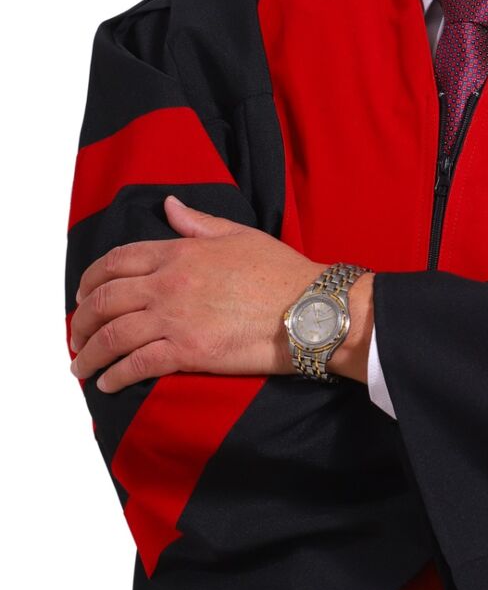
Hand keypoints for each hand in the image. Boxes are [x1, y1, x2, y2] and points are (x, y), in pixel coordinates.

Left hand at [69, 195, 329, 391]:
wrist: (309, 308)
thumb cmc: (280, 271)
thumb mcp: (238, 234)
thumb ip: (197, 223)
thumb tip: (168, 205)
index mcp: (178, 252)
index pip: (117, 261)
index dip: (90, 279)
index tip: (82, 295)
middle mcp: (168, 283)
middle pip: (104, 301)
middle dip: (80, 321)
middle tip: (76, 336)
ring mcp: (176, 319)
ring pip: (112, 336)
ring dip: (89, 354)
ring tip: (81, 367)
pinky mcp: (188, 353)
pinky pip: (137, 365)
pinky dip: (116, 376)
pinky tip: (108, 384)